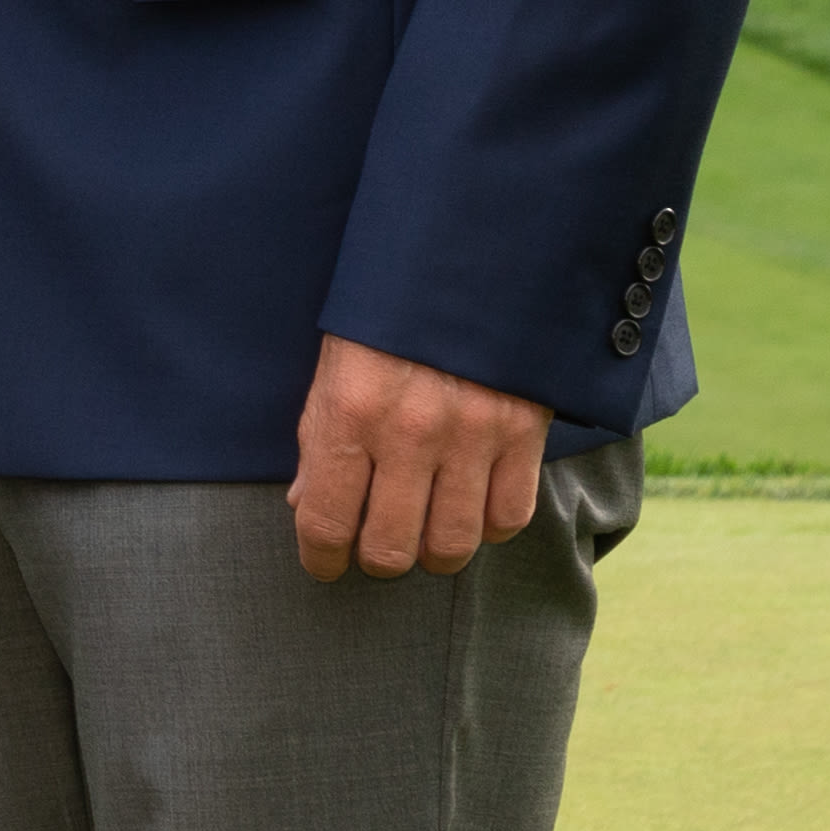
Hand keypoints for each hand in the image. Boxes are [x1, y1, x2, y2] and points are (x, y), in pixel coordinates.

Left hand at [290, 332, 555, 579]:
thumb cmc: (383, 321)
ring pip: (452, 544)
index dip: (321, 558)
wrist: (465, 264)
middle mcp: (409, 433)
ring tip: (422, 535)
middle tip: (374, 550)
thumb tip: (307, 507)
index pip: (326, 520)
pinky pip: (508, 517)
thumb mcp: (331, 372)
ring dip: (432, 552)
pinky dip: (486, 527)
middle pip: (391, 548)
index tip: (323, 565)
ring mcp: (471, 436)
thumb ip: (320, 444)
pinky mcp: (523, 434)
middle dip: (376, 560)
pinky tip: (469, 510)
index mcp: (348, 414)